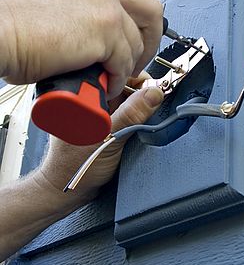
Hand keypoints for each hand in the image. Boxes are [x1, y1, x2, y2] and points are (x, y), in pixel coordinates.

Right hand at [0, 0, 162, 97]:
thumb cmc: (7, 19)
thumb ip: (74, 3)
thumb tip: (85, 23)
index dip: (137, 22)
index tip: (133, 38)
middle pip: (149, 12)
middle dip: (149, 41)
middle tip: (137, 61)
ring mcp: (106, 6)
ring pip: (136, 43)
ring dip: (127, 66)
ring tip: (112, 79)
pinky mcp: (105, 32)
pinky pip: (123, 63)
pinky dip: (117, 79)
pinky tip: (105, 86)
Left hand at [33, 73, 163, 206]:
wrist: (68, 190)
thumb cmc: (74, 166)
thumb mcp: (108, 138)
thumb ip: (132, 115)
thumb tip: (154, 93)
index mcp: (85, 94)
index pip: (118, 74)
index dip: (139, 80)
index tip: (154, 90)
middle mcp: (92, 99)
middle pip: (126, 85)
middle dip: (143, 94)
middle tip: (153, 106)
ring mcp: (100, 110)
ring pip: (129, 98)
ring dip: (141, 106)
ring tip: (147, 118)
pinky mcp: (107, 121)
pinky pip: (128, 111)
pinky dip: (138, 116)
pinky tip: (140, 125)